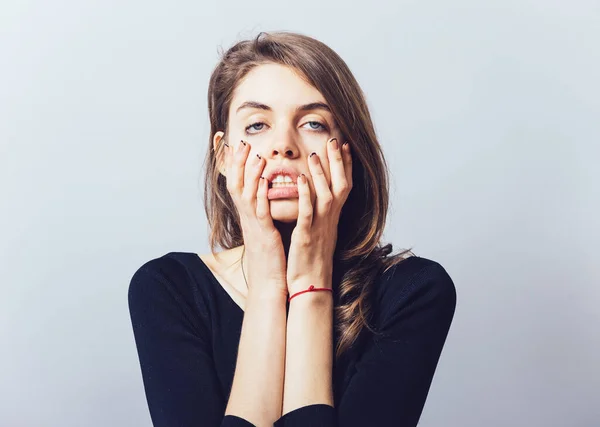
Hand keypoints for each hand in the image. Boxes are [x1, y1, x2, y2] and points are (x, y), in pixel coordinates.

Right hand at [224, 139, 288, 298]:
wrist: (269, 282)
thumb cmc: (270, 256)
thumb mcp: (264, 229)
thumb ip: (263, 211)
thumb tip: (266, 195)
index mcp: (248, 215)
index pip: (237, 184)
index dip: (235, 165)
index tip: (237, 145)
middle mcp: (247, 218)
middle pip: (236, 184)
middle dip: (238, 163)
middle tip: (242, 142)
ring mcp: (254, 226)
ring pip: (246, 195)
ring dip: (249, 174)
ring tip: (255, 154)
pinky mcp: (264, 235)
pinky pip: (260, 212)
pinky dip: (260, 195)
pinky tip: (264, 181)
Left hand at [286, 137, 352, 295]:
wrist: (311, 284)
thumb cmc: (312, 258)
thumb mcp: (319, 231)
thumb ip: (319, 213)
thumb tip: (316, 196)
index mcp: (333, 218)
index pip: (345, 186)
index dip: (346, 165)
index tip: (345, 146)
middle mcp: (330, 220)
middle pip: (341, 185)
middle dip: (338, 162)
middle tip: (335, 140)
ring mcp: (320, 227)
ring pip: (326, 195)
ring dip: (321, 174)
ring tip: (315, 154)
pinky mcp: (306, 236)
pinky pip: (307, 212)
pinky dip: (305, 194)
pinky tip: (300, 179)